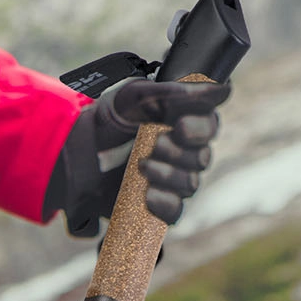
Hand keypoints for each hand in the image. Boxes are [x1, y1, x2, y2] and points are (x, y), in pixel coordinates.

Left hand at [44, 77, 230, 238]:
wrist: (75, 152)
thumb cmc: (109, 118)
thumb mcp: (138, 96)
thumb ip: (178, 93)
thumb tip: (225, 89)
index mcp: (182, 121)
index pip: (211, 126)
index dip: (201, 129)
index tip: (179, 126)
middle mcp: (182, 151)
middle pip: (203, 158)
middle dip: (179, 152)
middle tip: (155, 144)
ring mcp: (170, 179)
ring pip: (190, 184)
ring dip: (168, 174)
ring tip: (141, 166)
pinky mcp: (156, 205)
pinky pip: (176, 211)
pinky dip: (164, 203)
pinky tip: (148, 194)